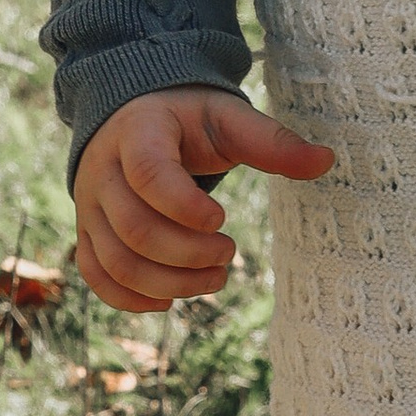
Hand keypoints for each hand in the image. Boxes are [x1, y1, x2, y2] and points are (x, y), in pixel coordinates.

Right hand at [73, 84, 333, 311]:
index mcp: (139, 132)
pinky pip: (97, 276)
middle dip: (188, 254)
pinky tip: (170, 300)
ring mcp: (90, 206)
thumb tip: (326, 161)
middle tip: (229, 253)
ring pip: (117, 261)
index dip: (187, 207)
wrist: (134, 115)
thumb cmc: (189, 120)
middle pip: (135, 229)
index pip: (150, 175)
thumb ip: (271, 141)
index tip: (223, 219)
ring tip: (214, 277)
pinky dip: (131, 299)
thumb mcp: (228, 119)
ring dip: (169, 283)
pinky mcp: (88, 233)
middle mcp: (104, 170)